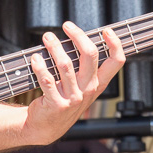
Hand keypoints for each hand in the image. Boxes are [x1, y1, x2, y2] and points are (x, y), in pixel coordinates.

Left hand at [23, 22, 124, 144]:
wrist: (46, 127)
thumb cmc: (63, 100)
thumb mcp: (81, 87)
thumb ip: (83, 67)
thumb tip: (78, 38)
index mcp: (98, 84)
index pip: (116, 62)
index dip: (115, 44)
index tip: (106, 31)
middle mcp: (88, 89)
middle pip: (90, 55)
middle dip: (78, 36)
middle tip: (67, 25)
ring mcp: (73, 98)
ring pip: (65, 64)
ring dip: (55, 47)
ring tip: (47, 37)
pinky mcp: (57, 103)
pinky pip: (47, 79)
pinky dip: (40, 66)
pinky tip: (36, 58)